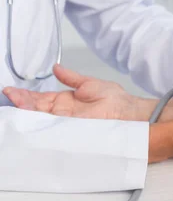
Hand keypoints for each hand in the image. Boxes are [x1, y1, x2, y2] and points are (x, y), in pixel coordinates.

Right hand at [3, 64, 139, 119]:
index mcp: (65, 103)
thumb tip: (56, 68)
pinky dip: (40, 125)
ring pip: (40, 120)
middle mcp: (63, 115)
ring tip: (13, 105)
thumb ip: (71, 78)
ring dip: (26, 113)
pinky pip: (53, 130)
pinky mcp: (73, 131)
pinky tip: (29, 119)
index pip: (39, 99)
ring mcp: (67, 124)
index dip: (24, 96)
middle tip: (7, 97)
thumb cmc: (116, 101)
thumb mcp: (89, 84)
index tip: (9, 91)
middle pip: (36, 110)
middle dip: (20, 104)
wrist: (131, 112)